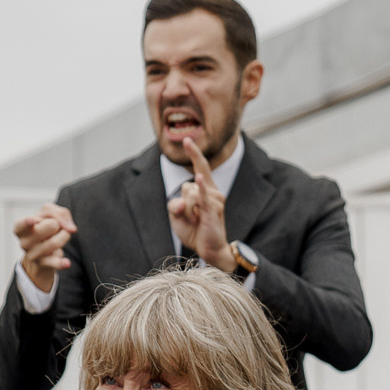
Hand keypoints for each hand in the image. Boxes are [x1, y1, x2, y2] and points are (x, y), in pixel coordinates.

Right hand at [14, 203, 76, 293]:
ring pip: (56, 242)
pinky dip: (61, 263)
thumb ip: (60, 213)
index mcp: (20, 227)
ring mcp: (32, 254)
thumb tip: (70, 228)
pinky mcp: (43, 264)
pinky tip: (67, 263)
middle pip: (51, 226)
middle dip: (59, 224)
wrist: (42, 251)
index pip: (24, 223)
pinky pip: (54, 262)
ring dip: (65, 236)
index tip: (32, 220)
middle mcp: (23, 242)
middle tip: (54, 226)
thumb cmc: (44, 226)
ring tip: (61, 235)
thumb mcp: (49, 213)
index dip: (29, 221)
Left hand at [167, 139, 231, 269]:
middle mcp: (214, 191)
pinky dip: (201, 189)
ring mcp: (215, 200)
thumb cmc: (195, 232)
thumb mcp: (177, 217)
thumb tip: (181, 202)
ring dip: (187, 212)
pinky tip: (199, 179)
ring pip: (190, 195)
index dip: (194, 153)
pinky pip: (203, 197)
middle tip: (192, 220)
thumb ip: (174, 206)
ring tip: (197, 223)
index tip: (187, 140)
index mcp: (206, 189)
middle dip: (183, 204)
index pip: (201, 167)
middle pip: (187, 187)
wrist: (209, 250)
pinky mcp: (213, 210)